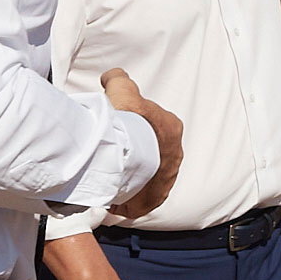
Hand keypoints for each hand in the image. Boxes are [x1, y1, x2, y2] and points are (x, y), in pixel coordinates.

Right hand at [101, 67, 181, 220]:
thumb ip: (119, 79)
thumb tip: (112, 77)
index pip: (152, 128)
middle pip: (150, 156)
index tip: (118, 134)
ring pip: (143, 180)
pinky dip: (123, 201)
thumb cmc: (127, 121)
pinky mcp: (151, 199)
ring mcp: (164, 179)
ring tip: (107, 180)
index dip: (133, 129)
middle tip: (110, 159)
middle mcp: (173, 156)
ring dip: (128, 181)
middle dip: (133, 158)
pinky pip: (136, 202)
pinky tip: (108, 199)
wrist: (125, 153)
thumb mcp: (122, 89)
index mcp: (170, 129)